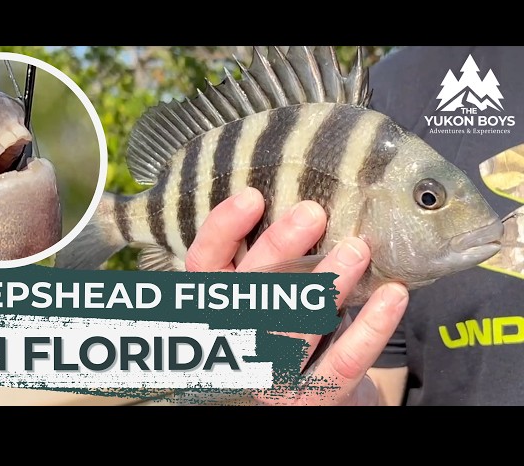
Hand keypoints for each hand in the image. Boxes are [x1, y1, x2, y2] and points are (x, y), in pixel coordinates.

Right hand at [185, 187, 408, 404]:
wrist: (315, 397)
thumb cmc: (292, 331)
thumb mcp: (271, 294)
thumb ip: (274, 262)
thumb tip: (305, 205)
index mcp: (220, 311)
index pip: (204, 267)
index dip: (222, 231)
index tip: (253, 197)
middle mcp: (236, 346)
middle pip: (248, 295)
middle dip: (279, 251)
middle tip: (313, 214)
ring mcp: (272, 379)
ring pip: (294, 329)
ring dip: (327, 286)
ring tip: (357, 250)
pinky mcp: (313, 399)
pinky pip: (344, 363)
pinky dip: (371, 328)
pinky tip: (392, 295)